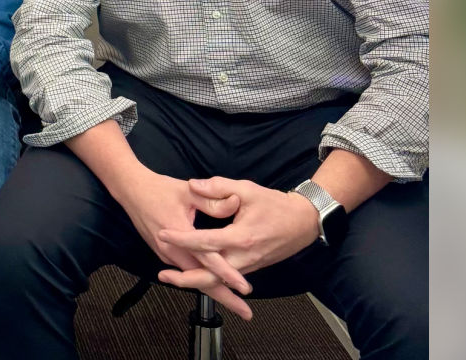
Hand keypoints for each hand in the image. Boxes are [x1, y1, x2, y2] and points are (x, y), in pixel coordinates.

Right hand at [115, 170, 253, 318]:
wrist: (131, 190)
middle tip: (246, 313)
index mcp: (178, 234)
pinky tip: (217, 286)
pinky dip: (203, 281)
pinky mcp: (165, 254)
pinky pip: (187, 271)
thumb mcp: (187, 190)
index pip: (207, 259)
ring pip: (194, 278)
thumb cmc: (159, 189)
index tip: (244, 288)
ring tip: (237, 304)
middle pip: (201, 280)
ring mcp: (167, 254)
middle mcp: (171, 251)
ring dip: (215, 291)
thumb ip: (211, 200)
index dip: (227, 273)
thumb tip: (235, 204)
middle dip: (225, 298)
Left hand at [155, 177, 319, 293]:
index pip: (205, 242)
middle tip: (162, 274)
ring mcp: (248, 266)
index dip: (181, 238)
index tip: (162, 233)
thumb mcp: (247, 189)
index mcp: (241, 237)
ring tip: (171, 277)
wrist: (303, 223)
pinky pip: (226, 277)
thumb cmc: (275, 205)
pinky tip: (192, 274)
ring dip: (194, 281)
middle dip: (185, 279)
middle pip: (210, 276)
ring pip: (218, 281)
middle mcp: (244, 257)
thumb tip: (192, 184)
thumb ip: (218, 187)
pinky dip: (208, 278)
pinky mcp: (249, 268)